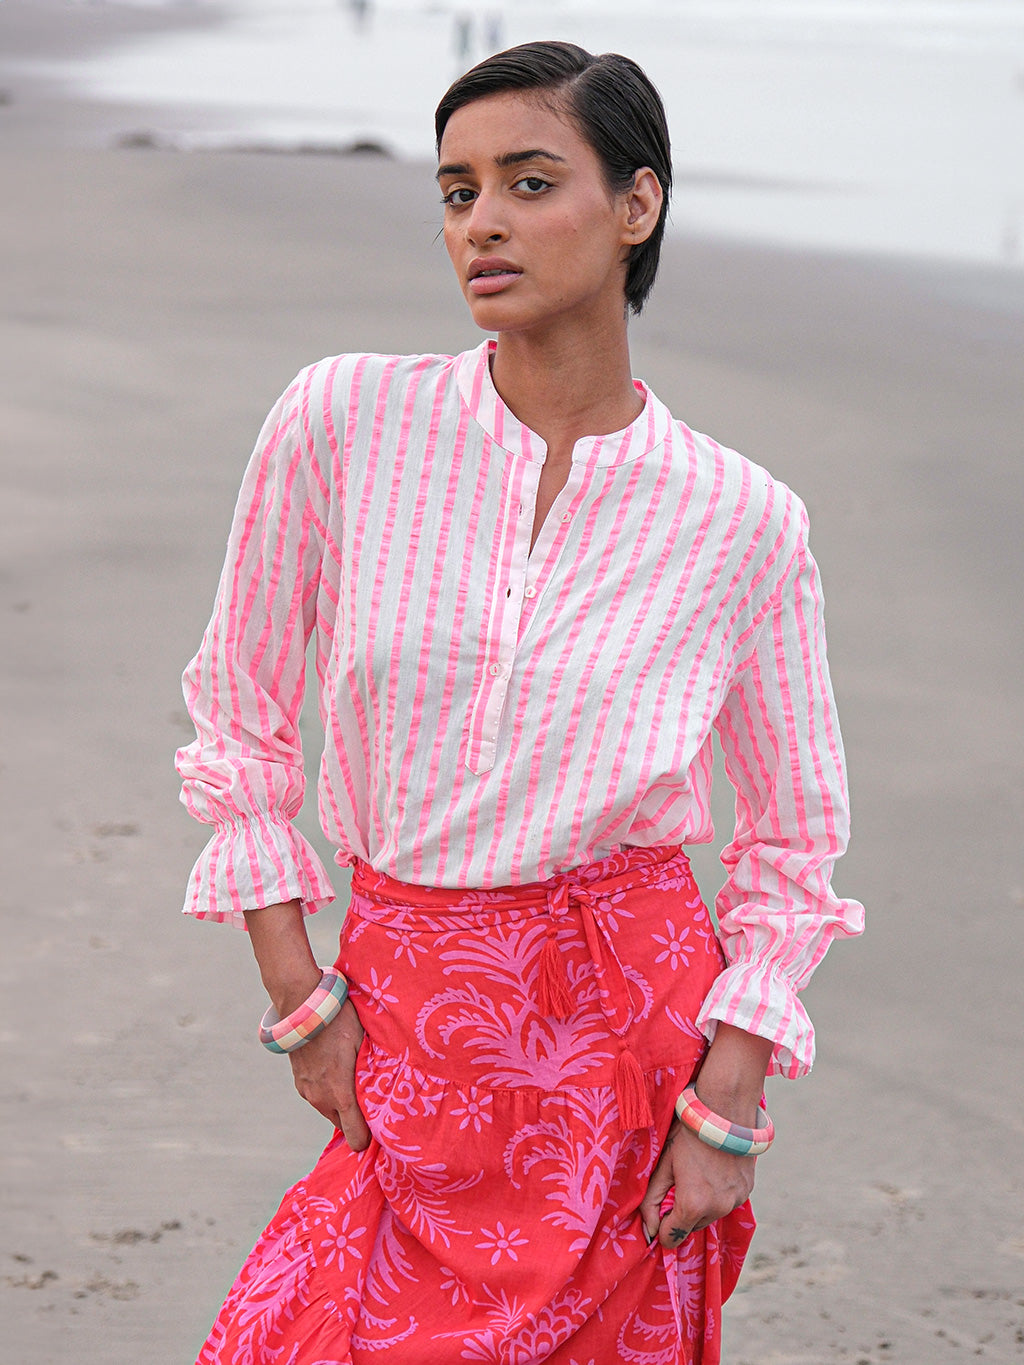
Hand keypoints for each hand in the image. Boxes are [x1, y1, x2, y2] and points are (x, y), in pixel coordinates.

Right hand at [287, 998, 371, 1149]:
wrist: (304, 1007)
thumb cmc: (340, 1023)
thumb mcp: (363, 1045)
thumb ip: (371, 1075)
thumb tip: (387, 1094)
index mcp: (341, 1095)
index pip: (356, 1138)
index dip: (369, 1137)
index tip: (380, 1126)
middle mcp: (322, 1099)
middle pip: (344, 1126)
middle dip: (356, 1119)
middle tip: (370, 1098)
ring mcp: (308, 1093)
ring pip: (330, 1112)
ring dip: (342, 1105)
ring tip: (352, 1080)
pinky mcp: (299, 1084)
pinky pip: (318, 1099)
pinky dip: (328, 1094)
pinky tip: (336, 1071)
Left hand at [639, 1117, 755, 1247]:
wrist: (724, 1111)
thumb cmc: (689, 1134)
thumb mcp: (664, 1164)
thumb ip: (651, 1200)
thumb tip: (649, 1231)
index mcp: (693, 1204)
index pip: (672, 1237)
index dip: (662, 1225)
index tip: (660, 1206)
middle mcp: (718, 1209)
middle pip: (692, 1226)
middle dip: (682, 1212)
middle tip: (679, 1182)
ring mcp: (735, 1201)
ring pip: (711, 1216)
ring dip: (701, 1205)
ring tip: (697, 1173)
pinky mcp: (747, 1192)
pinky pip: (727, 1203)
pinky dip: (718, 1195)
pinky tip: (714, 1170)